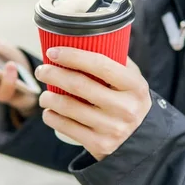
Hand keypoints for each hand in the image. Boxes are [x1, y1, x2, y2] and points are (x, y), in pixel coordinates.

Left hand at [35, 48, 151, 160]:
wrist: (142, 138)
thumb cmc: (129, 100)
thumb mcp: (132, 80)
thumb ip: (115, 60)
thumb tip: (83, 39)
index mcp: (134, 86)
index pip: (100, 64)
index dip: (73, 56)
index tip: (53, 51)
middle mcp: (125, 107)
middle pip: (79, 85)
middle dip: (53, 74)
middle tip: (41, 70)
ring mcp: (112, 128)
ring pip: (68, 107)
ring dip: (48, 98)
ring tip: (44, 95)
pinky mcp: (100, 144)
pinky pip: (66, 127)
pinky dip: (51, 117)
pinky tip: (48, 112)